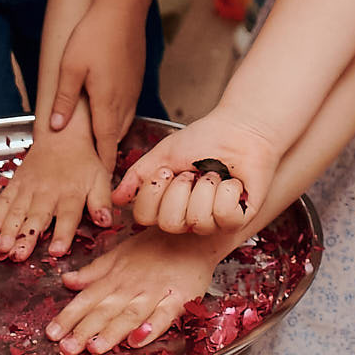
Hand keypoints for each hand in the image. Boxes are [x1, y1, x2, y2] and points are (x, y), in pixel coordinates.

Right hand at [0, 115, 111, 259]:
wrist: (63, 133)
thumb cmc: (84, 161)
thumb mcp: (100, 178)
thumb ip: (102, 201)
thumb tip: (105, 221)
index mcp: (71, 193)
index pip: (68, 217)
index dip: (62, 234)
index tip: (56, 251)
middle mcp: (48, 191)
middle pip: (37, 217)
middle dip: (27, 237)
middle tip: (18, 255)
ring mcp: (30, 187)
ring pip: (17, 210)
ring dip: (9, 229)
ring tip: (2, 246)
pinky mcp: (17, 181)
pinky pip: (5, 198)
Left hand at [46, 10, 143, 159]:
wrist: (122, 9)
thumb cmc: (93, 35)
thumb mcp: (70, 68)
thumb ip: (63, 100)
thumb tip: (55, 127)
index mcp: (107, 104)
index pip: (106, 144)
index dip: (102, 164)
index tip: (98, 181)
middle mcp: (124, 102)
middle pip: (115, 137)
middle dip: (106, 153)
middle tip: (93, 169)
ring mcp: (132, 90)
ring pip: (124, 122)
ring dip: (112, 135)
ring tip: (100, 146)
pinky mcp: (135, 78)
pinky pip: (128, 107)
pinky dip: (118, 118)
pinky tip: (108, 113)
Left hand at [47, 228, 226, 354]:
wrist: (192, 234)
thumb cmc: (155, 246)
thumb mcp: (119, 253)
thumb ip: (94, 271)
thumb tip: (66, 281)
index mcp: (115, 276)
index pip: (87, 298)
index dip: (69, 316)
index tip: (52, 333)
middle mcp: (131, 286)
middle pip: (105, 309)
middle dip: (84, 329)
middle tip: (66, 347)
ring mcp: (155, 292)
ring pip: (130, 314)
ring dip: (112, 331)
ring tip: (95, 348)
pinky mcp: (179, 297)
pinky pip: (164, 315)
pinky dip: (151, 328)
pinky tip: (137, 340)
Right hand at [110, 112, 282, 234]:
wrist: (240, 129)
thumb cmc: (204, 140)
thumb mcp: (163, 154)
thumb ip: (138, 176)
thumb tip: (115, 199)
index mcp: (169, 205)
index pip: (144, 218)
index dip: (153, 193)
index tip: (166, 170)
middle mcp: (189, 218)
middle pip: (169, 224)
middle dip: (180, 190)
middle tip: (193, 171)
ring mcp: (214, 222)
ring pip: (197, 221)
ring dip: (206, 187)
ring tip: (215, 173)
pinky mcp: (239, 218)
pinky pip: (224, 216)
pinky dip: (226, 192)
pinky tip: (233, 182)